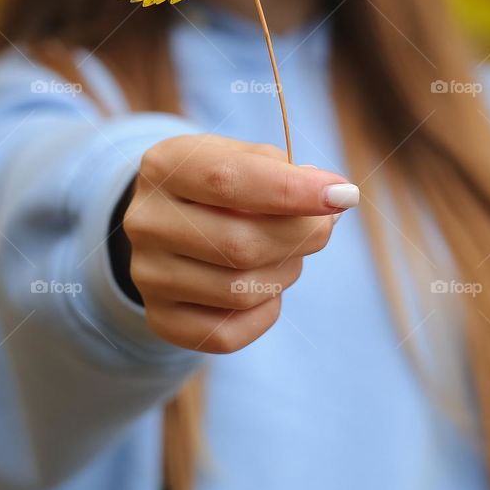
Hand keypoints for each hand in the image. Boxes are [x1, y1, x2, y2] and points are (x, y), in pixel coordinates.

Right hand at [123, 134, 358, 353]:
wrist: (167, 221)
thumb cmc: (218, 184)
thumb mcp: (241, 157)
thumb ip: (283, 171)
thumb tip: (333, 201)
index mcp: (164, 167)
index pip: (230, 180)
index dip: (293, 191)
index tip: (344, 195)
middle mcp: (145, 221)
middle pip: (240, 244)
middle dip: (300, 237)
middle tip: (324, 227)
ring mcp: (148, 275)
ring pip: (240, 291)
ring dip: (286, 273)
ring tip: (287, 254)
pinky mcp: (160, 318)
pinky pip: (228, 333)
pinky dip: (265, 312)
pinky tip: (265, 287)